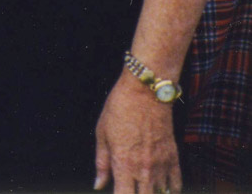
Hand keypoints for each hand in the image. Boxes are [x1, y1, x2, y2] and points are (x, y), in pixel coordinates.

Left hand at [94, 74, 180, 192]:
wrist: (146, 91)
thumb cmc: (119, 109)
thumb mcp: (102, 133)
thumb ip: (102, 163)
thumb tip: (98, 184)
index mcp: (123, 165)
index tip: (117, 193)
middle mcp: (143, 170)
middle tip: (131, 189)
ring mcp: (160, 166)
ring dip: (154, 193)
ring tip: (145, 188)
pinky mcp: (173, 159)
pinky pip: (176, 185)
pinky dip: (171, 190)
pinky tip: (163, 189)